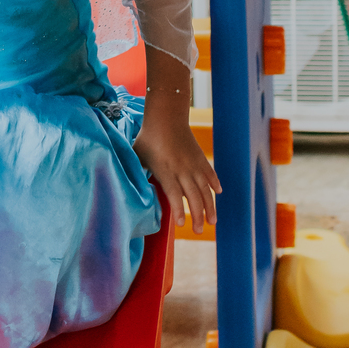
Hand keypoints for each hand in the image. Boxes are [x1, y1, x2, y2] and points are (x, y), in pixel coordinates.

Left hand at [134, 114, 220, 234]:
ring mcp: (194, 164)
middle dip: (198, 216)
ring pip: (205, 189)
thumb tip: (130, 188)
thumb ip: (137, 172)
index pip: (174, 195)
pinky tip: (218, 192)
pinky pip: (210, 173)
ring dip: (210, 206)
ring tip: (212, 222)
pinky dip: (215, 183)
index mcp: (166, 170)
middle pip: (194, 197)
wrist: (166, 116)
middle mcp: (183, 169)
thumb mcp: (138, 155)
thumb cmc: (148, 137)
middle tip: (199, 231)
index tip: (181, 225)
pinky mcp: (200, 157)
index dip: (179, 210)